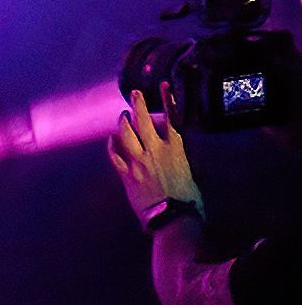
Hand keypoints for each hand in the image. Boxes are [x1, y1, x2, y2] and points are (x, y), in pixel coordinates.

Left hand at [109, 89, 199, 228]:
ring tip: (123, 114)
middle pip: (144, 122)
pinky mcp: (126, 174)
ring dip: (123, 122)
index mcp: (177, 150)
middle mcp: (156, 151)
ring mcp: (139, 162)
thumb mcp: (193, 175)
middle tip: (134, 93)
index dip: (168, 101)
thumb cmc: (189, 201)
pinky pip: (115, 155)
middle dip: (139, 104)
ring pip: (126, 134)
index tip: (164, 86)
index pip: (172, 119)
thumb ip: (184, 161)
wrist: (173, 218)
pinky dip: (112, 145)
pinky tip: (111, 139)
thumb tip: (181, 156)